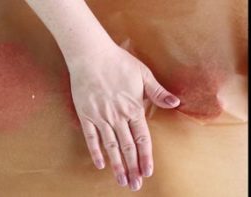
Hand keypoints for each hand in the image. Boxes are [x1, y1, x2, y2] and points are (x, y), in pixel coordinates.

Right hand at [68, 45, 179, 190]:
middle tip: (134, 185)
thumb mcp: (143, 74)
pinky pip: (90, 137)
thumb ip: (158, 92)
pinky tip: (100, 164)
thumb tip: (175, 102)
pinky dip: (95, 151)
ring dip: (116, 165)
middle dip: (132, 167)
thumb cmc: (118, 62)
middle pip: (126, 147)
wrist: (91, 55)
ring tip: (121, 180)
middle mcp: (117, 116)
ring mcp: (100, 117)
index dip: (145, 156)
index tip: (147, 172)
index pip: (141, 138)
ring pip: (110, 146)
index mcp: (133, 107)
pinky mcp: (85, 115)